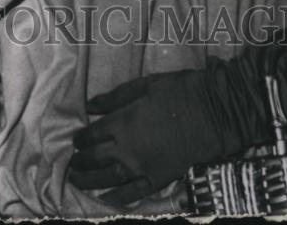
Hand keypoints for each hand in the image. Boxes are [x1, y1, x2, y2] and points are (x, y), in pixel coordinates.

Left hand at [68, 48, 286, 204]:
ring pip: (109, 178)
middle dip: (81, 162)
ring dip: (90, 181)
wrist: (214, 112)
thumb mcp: (146, 85)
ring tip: (77, 182)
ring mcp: (143, 167)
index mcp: (124, 122)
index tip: (76, 141)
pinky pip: (134, 193)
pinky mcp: (159, 179)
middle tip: (72, 164)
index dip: (82, 138)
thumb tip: (90, 104)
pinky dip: (117, 199)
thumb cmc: (179, 92)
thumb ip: (116, 97)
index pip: (93, 134)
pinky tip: (105, 201)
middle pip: (96, 158)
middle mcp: (128, 148)